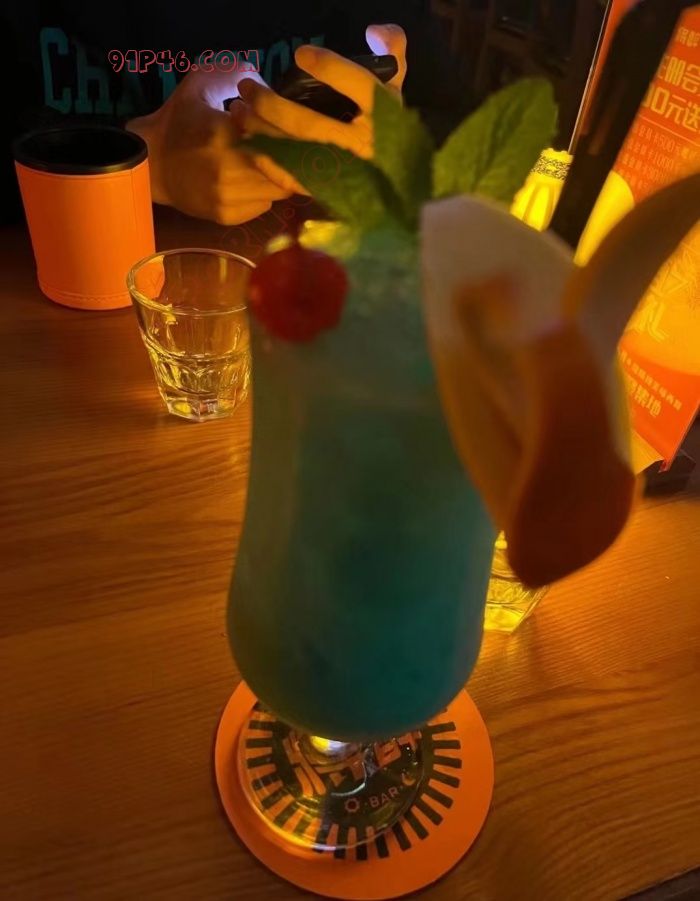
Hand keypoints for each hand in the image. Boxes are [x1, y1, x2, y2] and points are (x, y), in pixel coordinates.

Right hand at [127, 68, 292, 224]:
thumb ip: (237, 76)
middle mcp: (227, 170)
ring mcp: (228, 197)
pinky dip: (264, 193)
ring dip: (278, 175)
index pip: (279, 136)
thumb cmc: (179, 120)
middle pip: (285, 168)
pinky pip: (264, 206)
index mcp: (222, 133)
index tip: (279, 125)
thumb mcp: (201, 84)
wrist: (151, 162)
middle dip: (288, 155)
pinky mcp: (227, 216)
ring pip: (279, 190)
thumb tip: (273, 90)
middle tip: (281, 145)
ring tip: (264, 162)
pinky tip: (249, 180)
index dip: (287, 131)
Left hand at [232, 24, 407, 192]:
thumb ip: (392, 48)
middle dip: (272, 105)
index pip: (359, 87)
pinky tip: (250, 143)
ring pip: (294, 151)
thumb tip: (373, 30)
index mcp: (383, 113)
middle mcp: (362, 145)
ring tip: (238, 111)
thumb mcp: (396, 83)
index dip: (330, 68)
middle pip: (311, 125)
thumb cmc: (387, 121)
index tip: (301, 54)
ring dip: (261, 130)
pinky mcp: (327, 188)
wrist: (394, 177)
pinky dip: (268, 161)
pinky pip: (292, 177)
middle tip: (247, 88)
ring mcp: (342, 170)